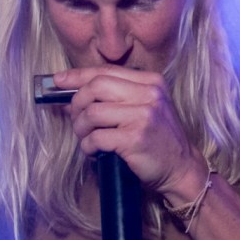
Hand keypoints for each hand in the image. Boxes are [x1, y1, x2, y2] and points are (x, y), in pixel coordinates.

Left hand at [54, 66, 202, 194]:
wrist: (181, 168)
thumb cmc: (158, 139)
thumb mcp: (144, 109)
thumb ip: (115, 98)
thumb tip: (73, 98)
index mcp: (150, 82)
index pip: (106, 71)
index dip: (78, 75)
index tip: (58, 81)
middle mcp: (148, 94)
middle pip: (96, 87)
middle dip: (78, 103)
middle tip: (77, 120)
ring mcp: (143, 116)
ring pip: (93, 113)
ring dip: (81, 128)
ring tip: (85, 139)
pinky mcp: (135, 138)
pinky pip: (97, 137)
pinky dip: (88, 146)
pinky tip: (93, 152)